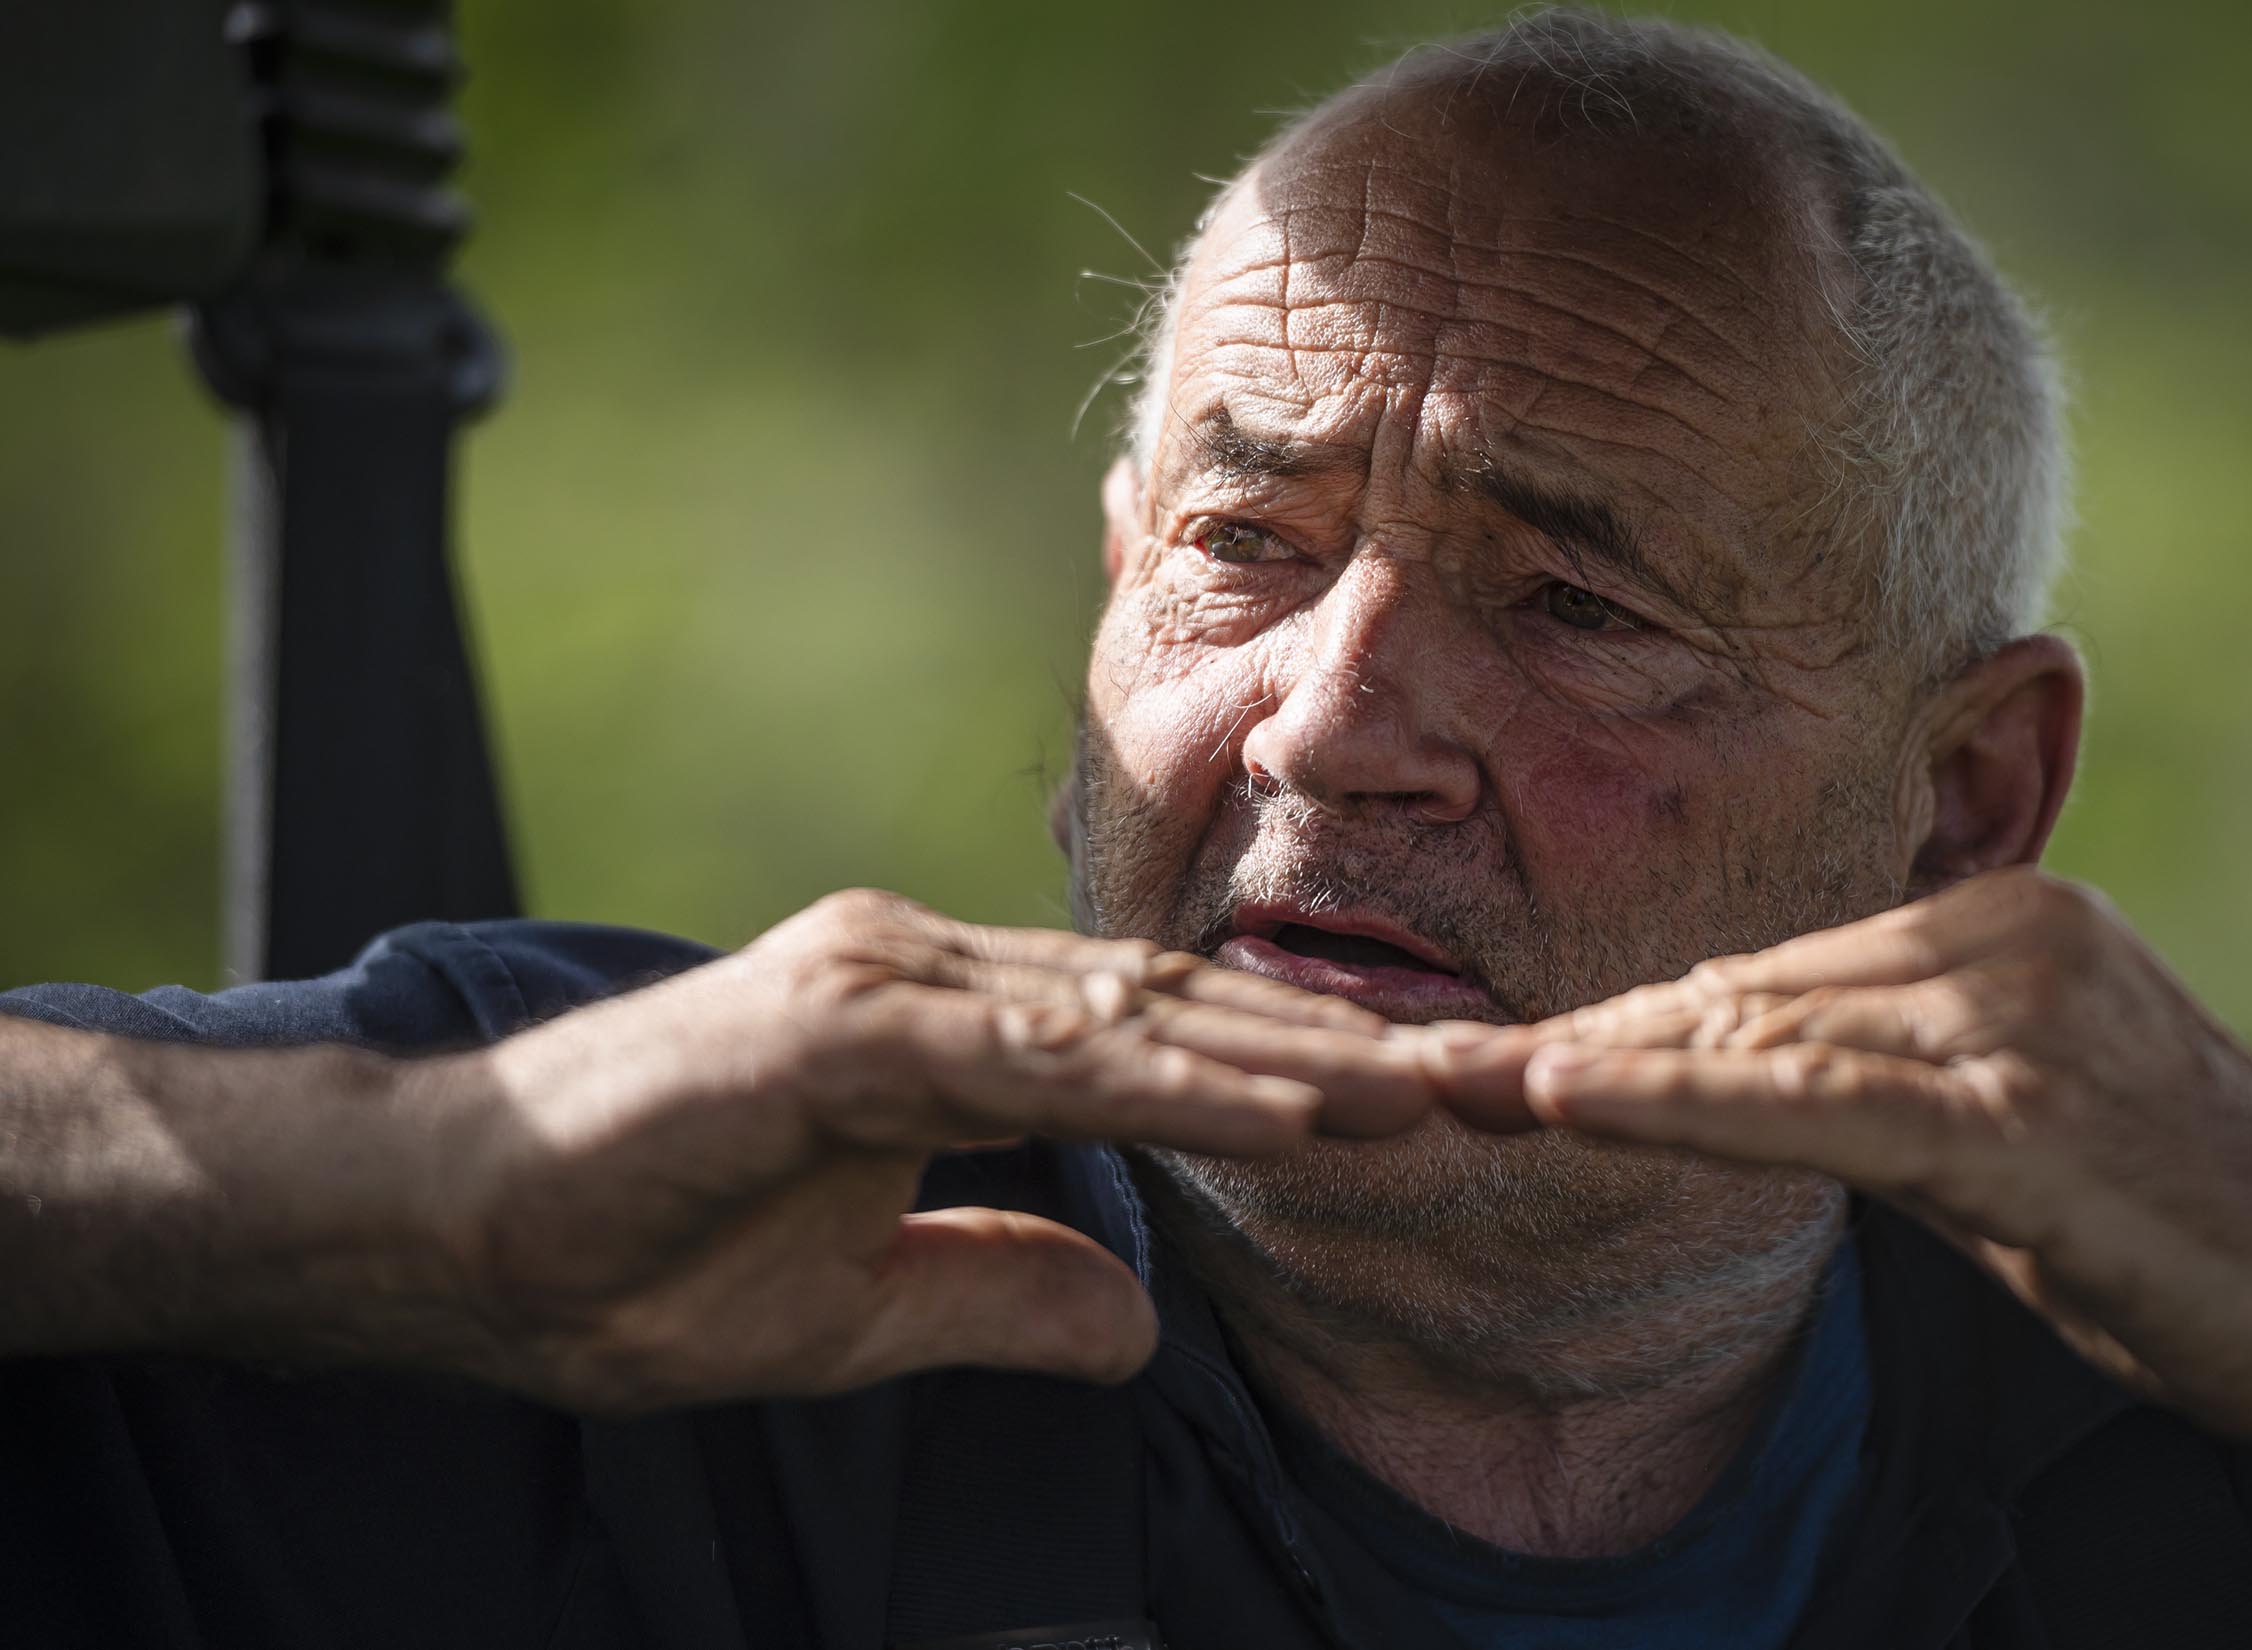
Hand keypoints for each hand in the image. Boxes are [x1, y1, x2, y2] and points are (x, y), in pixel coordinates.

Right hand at [423, 890, 1436, 1411]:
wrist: (443, 1228)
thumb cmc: (635, 1259)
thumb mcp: (859, 1315)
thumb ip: (1001, 1292)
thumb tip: (1139, 1320)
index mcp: (946, 1031)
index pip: (1164, 1048)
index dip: (1306, 1077)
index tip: (1440, 1112)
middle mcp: (935, 976)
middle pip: (1181, 1013)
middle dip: (1349, 1052)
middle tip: (1505, 1084)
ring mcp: (888, 984)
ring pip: (1135, 1019)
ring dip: (1300, 1057)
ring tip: (1445, 1093)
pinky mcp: (835, 1024)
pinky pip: (1041, 1059)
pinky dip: (1179, 1084)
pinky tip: (1293, 1110)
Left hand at [1439, 869, 2251, 1454]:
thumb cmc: (2175, 1221)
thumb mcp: (1993, 1139)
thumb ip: (1863, 1084)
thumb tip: (1702, 1062)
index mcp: (1990, 926)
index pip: (1763, 981)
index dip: (1624, 1030)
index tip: (1492, 1058)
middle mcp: (2001, 937)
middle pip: (1740, 997)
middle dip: (1581, 1045)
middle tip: (1428, 1070)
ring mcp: (2023, 1011)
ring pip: (1761, 1037)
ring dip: (1595, 1075)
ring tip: (1454, 1088)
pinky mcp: (2032, 1109)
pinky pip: (1824, 1103)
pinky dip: (1688, 1104)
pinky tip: (1570, 1099)